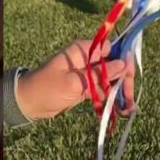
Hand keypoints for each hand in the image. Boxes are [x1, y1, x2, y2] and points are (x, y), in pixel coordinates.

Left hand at [14, 40, 134, 120]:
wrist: (29, 104)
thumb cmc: (47, 88)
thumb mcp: (74, 82)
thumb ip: (100, 74)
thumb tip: (124, 64)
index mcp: (83, 50)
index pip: (111, 49)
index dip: (122, 61)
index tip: (129, 77)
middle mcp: (88, 59)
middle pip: (114, 65)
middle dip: (124, 81)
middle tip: (130, 100)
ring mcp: (88, 74)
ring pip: (112, 80)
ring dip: (121, 93)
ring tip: (129, 110)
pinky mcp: (87, 87)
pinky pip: (104, 91)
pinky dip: (112, 100)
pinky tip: (122, 111)